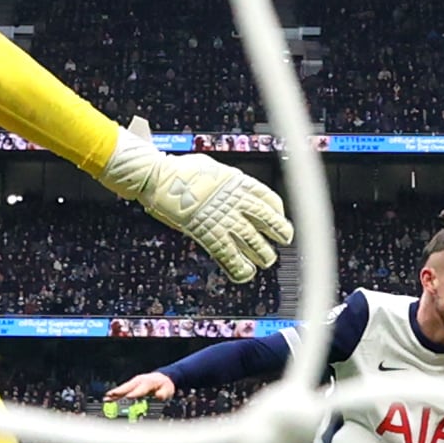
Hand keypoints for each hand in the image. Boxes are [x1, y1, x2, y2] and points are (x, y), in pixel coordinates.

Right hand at [101, 119, 292, 282]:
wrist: (159, 177)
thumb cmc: (179, 170)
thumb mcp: (211, 168)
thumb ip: (224, 180)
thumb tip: (227, 183)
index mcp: (238, 182)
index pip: (268, 198)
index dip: (277, 210)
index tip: (279, 216)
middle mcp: (236, 201)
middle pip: (268, 220)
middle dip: (280, 231)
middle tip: (285, 239)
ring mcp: (223, 219)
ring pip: (253, 240)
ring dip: (263, 253)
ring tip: (267, 260)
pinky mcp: (208, 234)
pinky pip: (229, 255)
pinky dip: (239, 267)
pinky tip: (246, 274)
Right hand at [107, 371, 177, 402]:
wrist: (162, 379)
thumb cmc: (164, 385)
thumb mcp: (167, 390)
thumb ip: (163, 393)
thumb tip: (159, 396)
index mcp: (148, 382)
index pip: (140, 388)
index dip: (135, 393)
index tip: (129, 396)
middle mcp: (139, 381)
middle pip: (128, 387)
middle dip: (120, 391)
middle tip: (111, 395)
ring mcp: (134, 383)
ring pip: (123, 388)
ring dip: (115, 393)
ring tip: (106, 398)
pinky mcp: (131, 386)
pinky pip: (122, 390)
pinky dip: (116, 394)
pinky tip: (109, 398)